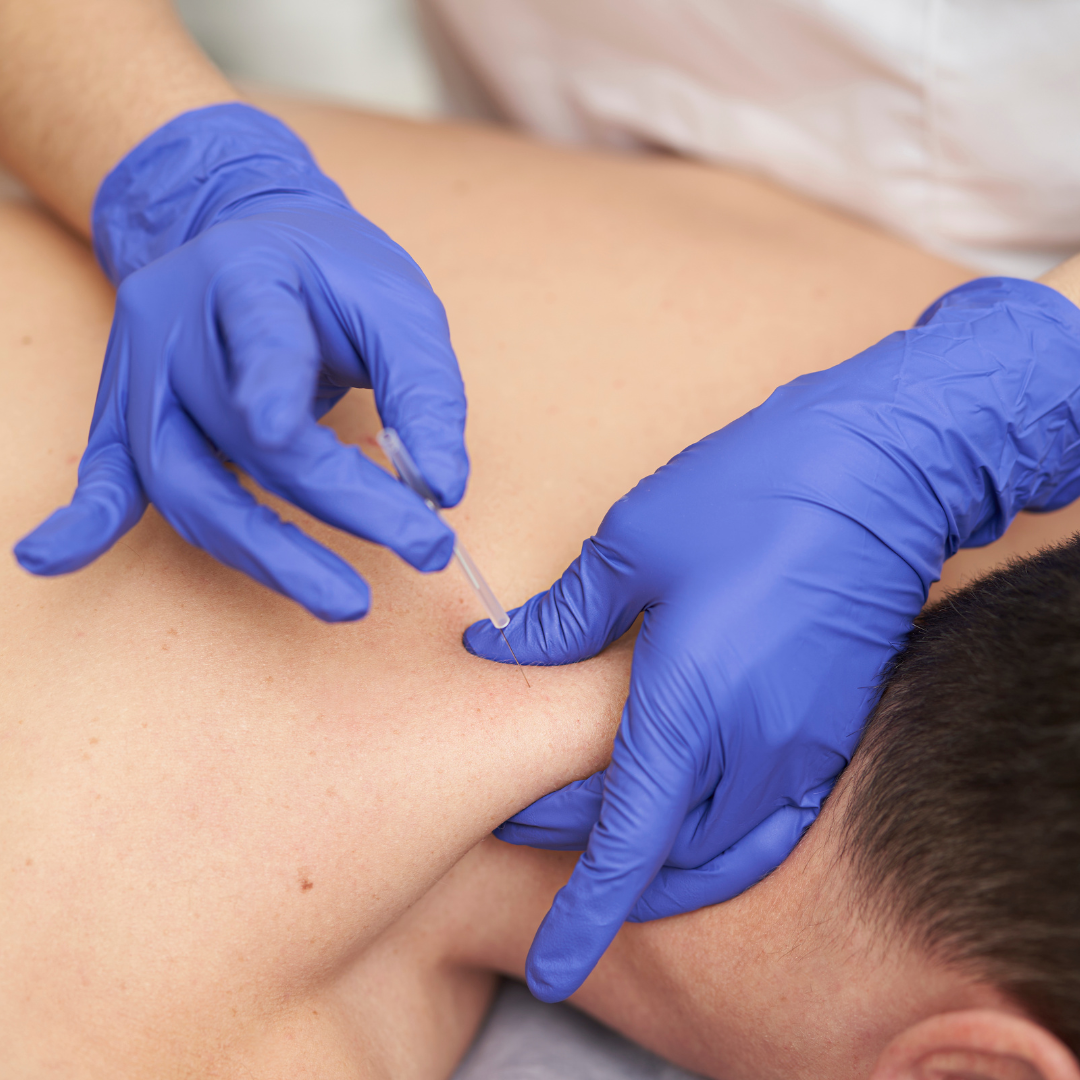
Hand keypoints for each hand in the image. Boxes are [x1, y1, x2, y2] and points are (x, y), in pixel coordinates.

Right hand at [14, 104, 466, 619]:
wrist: (252, 239)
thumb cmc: (332, 276)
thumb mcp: (397, 305)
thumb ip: (424, 390)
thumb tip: (443, 490)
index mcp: (247, 273)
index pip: (266, 338)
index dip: (284, 392)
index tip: (339, 456)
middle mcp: (176, 321)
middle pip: (241, 433)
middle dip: (337, 502)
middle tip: (424, 549)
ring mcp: (141, 371)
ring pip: (179, 476)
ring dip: (258, 549)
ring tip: (341, 600)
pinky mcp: (125, 412)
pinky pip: (103, 471)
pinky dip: (86, 521)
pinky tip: (55, 560)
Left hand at [465, 276, 1079, 1000]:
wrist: (877, 474)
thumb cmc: (749, 495)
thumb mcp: (633, 544)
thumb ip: (567, 617)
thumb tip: (503, 650)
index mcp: (686, 705)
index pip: (624, 842)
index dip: (584, 911)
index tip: (552, 961)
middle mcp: (748, 746)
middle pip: (661, 849)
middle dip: (593, 858)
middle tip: (530, 824)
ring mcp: (799, 745)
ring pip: (720, 848)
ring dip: (662, 860)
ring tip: (607, 836)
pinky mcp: (832, 731)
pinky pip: (773, 823)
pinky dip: (727, 844)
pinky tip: (695, 824)